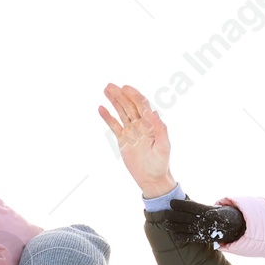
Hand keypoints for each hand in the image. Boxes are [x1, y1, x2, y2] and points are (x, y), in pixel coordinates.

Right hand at [98, 83, 176, 197]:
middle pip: (129, 105)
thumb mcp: (163, 146)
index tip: (125, 88)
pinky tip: (101, 108)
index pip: (142, 104)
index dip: (134, 95)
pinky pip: (114, 126)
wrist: (152, 179)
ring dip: (114, 101)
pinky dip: (108, 117)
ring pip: (121, 112)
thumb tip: (151, 112)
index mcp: (151, 123)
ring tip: (106, 90)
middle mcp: (141, 124)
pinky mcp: (122, 139)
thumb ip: (160, 129)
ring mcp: (131, 131)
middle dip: (121, 95)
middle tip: (110, 85)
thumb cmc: (161, 163)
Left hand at [162, 199, 245, 245]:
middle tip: (164, 213)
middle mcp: (205, 221)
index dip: (181, 205)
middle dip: (175, 215)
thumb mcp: (217, 208)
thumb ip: (202, 208)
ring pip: (187, 227)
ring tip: (165, 224)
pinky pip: (192, 238)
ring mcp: (204, 230)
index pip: (192, 207)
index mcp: (209, 211)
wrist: (236, 228)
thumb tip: (191, 206)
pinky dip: (183, 238)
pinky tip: (174, 237)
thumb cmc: (223, 214)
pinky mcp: (204, 238)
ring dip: (175, 226)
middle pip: (187, 217)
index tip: (171, 202)